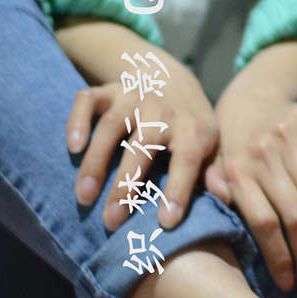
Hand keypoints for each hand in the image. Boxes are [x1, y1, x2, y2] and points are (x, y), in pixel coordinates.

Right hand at [65, 58, 219, 232]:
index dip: (177, 190)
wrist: (169, 75)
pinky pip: (88, 100)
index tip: (166, 222)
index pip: (186, 161)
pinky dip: (77, 121)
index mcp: (192, 129)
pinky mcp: (108, 90)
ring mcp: (132, 97)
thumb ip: (215, 172)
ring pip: (111, 127)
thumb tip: (224, 199)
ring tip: (84, 196)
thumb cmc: (190, 124)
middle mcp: (161, 111)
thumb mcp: (211, 144)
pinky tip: (72, 147)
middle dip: (125, 185)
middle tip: (110, 221)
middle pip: (142, 147)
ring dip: (95, 162)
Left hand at [203, 83, 296, 293]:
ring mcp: (288, 135)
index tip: (289, 284)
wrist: (252, 94)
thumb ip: (214, 189)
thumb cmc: (230, 144)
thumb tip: (216, 211)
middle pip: (295, 215)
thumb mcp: (211, 166)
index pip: (263, 222)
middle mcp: (263, 153)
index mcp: (236, 169)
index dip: (279, 257)